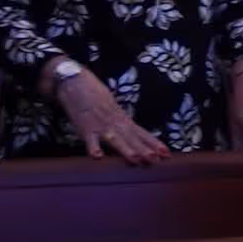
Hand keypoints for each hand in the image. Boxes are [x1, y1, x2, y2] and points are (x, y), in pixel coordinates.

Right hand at [53, 72, 168, 162]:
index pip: (141, 132)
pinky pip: (90, 139)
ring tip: (136, 159)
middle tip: (158, 160)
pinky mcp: (85, 127)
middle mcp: (114, 122)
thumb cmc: (93, 93)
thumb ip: (120, 120)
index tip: (167, 154)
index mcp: (121, 117)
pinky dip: (93, 147)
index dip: (154, 143)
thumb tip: (131, 132)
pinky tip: (97, 157)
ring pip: (115, 139)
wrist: (75, 81)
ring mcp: (100, 125)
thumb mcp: (111, 106)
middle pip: (132, 138)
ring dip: (126, 149)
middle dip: (145, 149)